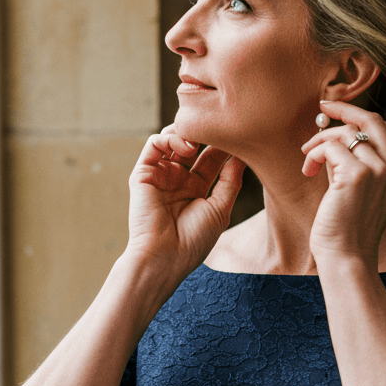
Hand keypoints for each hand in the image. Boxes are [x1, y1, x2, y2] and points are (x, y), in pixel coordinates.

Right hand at [126, 125, 244, 276]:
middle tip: (221, 127)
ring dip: (188, 132)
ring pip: (172, 139)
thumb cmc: (194, 240)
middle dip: (207, 134)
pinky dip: (169, 137)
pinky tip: (187, 146)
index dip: (224, 145)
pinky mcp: (143, 173)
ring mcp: (161, 174)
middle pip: (194, 144)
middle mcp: (178, 179)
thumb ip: (230, 181)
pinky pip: (153, 144)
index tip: (240, 136)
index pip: (212, 157)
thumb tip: (242, 156)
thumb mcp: (220, 209)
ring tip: (202, 137)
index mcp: (197, 188)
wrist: (165, 257)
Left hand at [301, 101, 385, 265]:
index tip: (334, 110)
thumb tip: (335, 129)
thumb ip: (358, 159)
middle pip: (371, 120)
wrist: (347, 256)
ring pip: (345, 133)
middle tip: (323, 107)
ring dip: (320, 141)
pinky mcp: (358, 175)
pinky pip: (329, 147)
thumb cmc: (349, 224)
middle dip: (343, 109)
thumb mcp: (362, 187)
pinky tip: (308, 170)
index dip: (355, 115)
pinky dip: (313, 154)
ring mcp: (381, 170)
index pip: (381, 128)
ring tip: (308, 159)